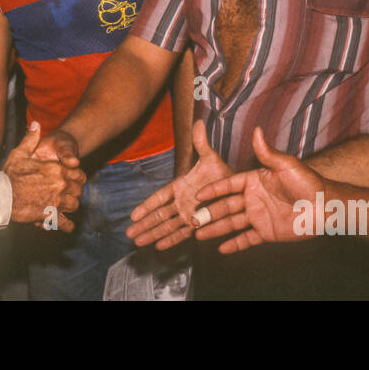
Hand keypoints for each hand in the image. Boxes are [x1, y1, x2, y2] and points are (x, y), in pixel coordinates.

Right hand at [4, 122, 86, 231]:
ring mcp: (56, 202)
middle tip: (68, 192)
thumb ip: (31, 139)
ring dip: (70, 206)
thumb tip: (36, 124)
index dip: (77, 176)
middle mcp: (60, 185)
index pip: (79, 173)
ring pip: (74, 205)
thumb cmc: (9, 175)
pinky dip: (67, 225)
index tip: (72, 179)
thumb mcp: (20, 153)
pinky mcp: (50, 216)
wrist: (0, 196)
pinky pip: (65, 223)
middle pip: (79, 190)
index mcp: (56, 169)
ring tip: (64, 205)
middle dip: (75, 191)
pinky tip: (65, 223)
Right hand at [126, 120, 230, 250]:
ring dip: (153, 234)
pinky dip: (172, 240)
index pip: (160, 197)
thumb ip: (201, 143)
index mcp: (181, 186)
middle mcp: (182, 202)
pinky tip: (159, 247)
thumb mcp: (211, 157)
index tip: (134, 214)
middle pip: (160, 215)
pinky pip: (184, 233)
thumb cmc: (223, 172)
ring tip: (138, 242)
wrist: (239, 187)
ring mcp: (189, 214)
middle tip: (129, 233)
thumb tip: (198, 122)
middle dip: (145, 225)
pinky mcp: (199, 223)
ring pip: (168, 226)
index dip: (147, 206)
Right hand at [193, 127, 325, 254]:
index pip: (229, 185)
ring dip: (215, 229)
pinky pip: (247, 239)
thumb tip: (257, 130)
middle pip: (226, 206)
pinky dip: (234, 244)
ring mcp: (258, 216)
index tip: (198, 194)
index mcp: (255, 181)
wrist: (326, 208)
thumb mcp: (286, 165)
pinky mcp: (266, 233)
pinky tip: (221, 248)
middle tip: (193, 218)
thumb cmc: (309, 182)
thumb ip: (267, 152)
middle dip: (208, 212)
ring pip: (232, 224)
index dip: (214, 190)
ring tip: (198, 234)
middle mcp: (253, 198)